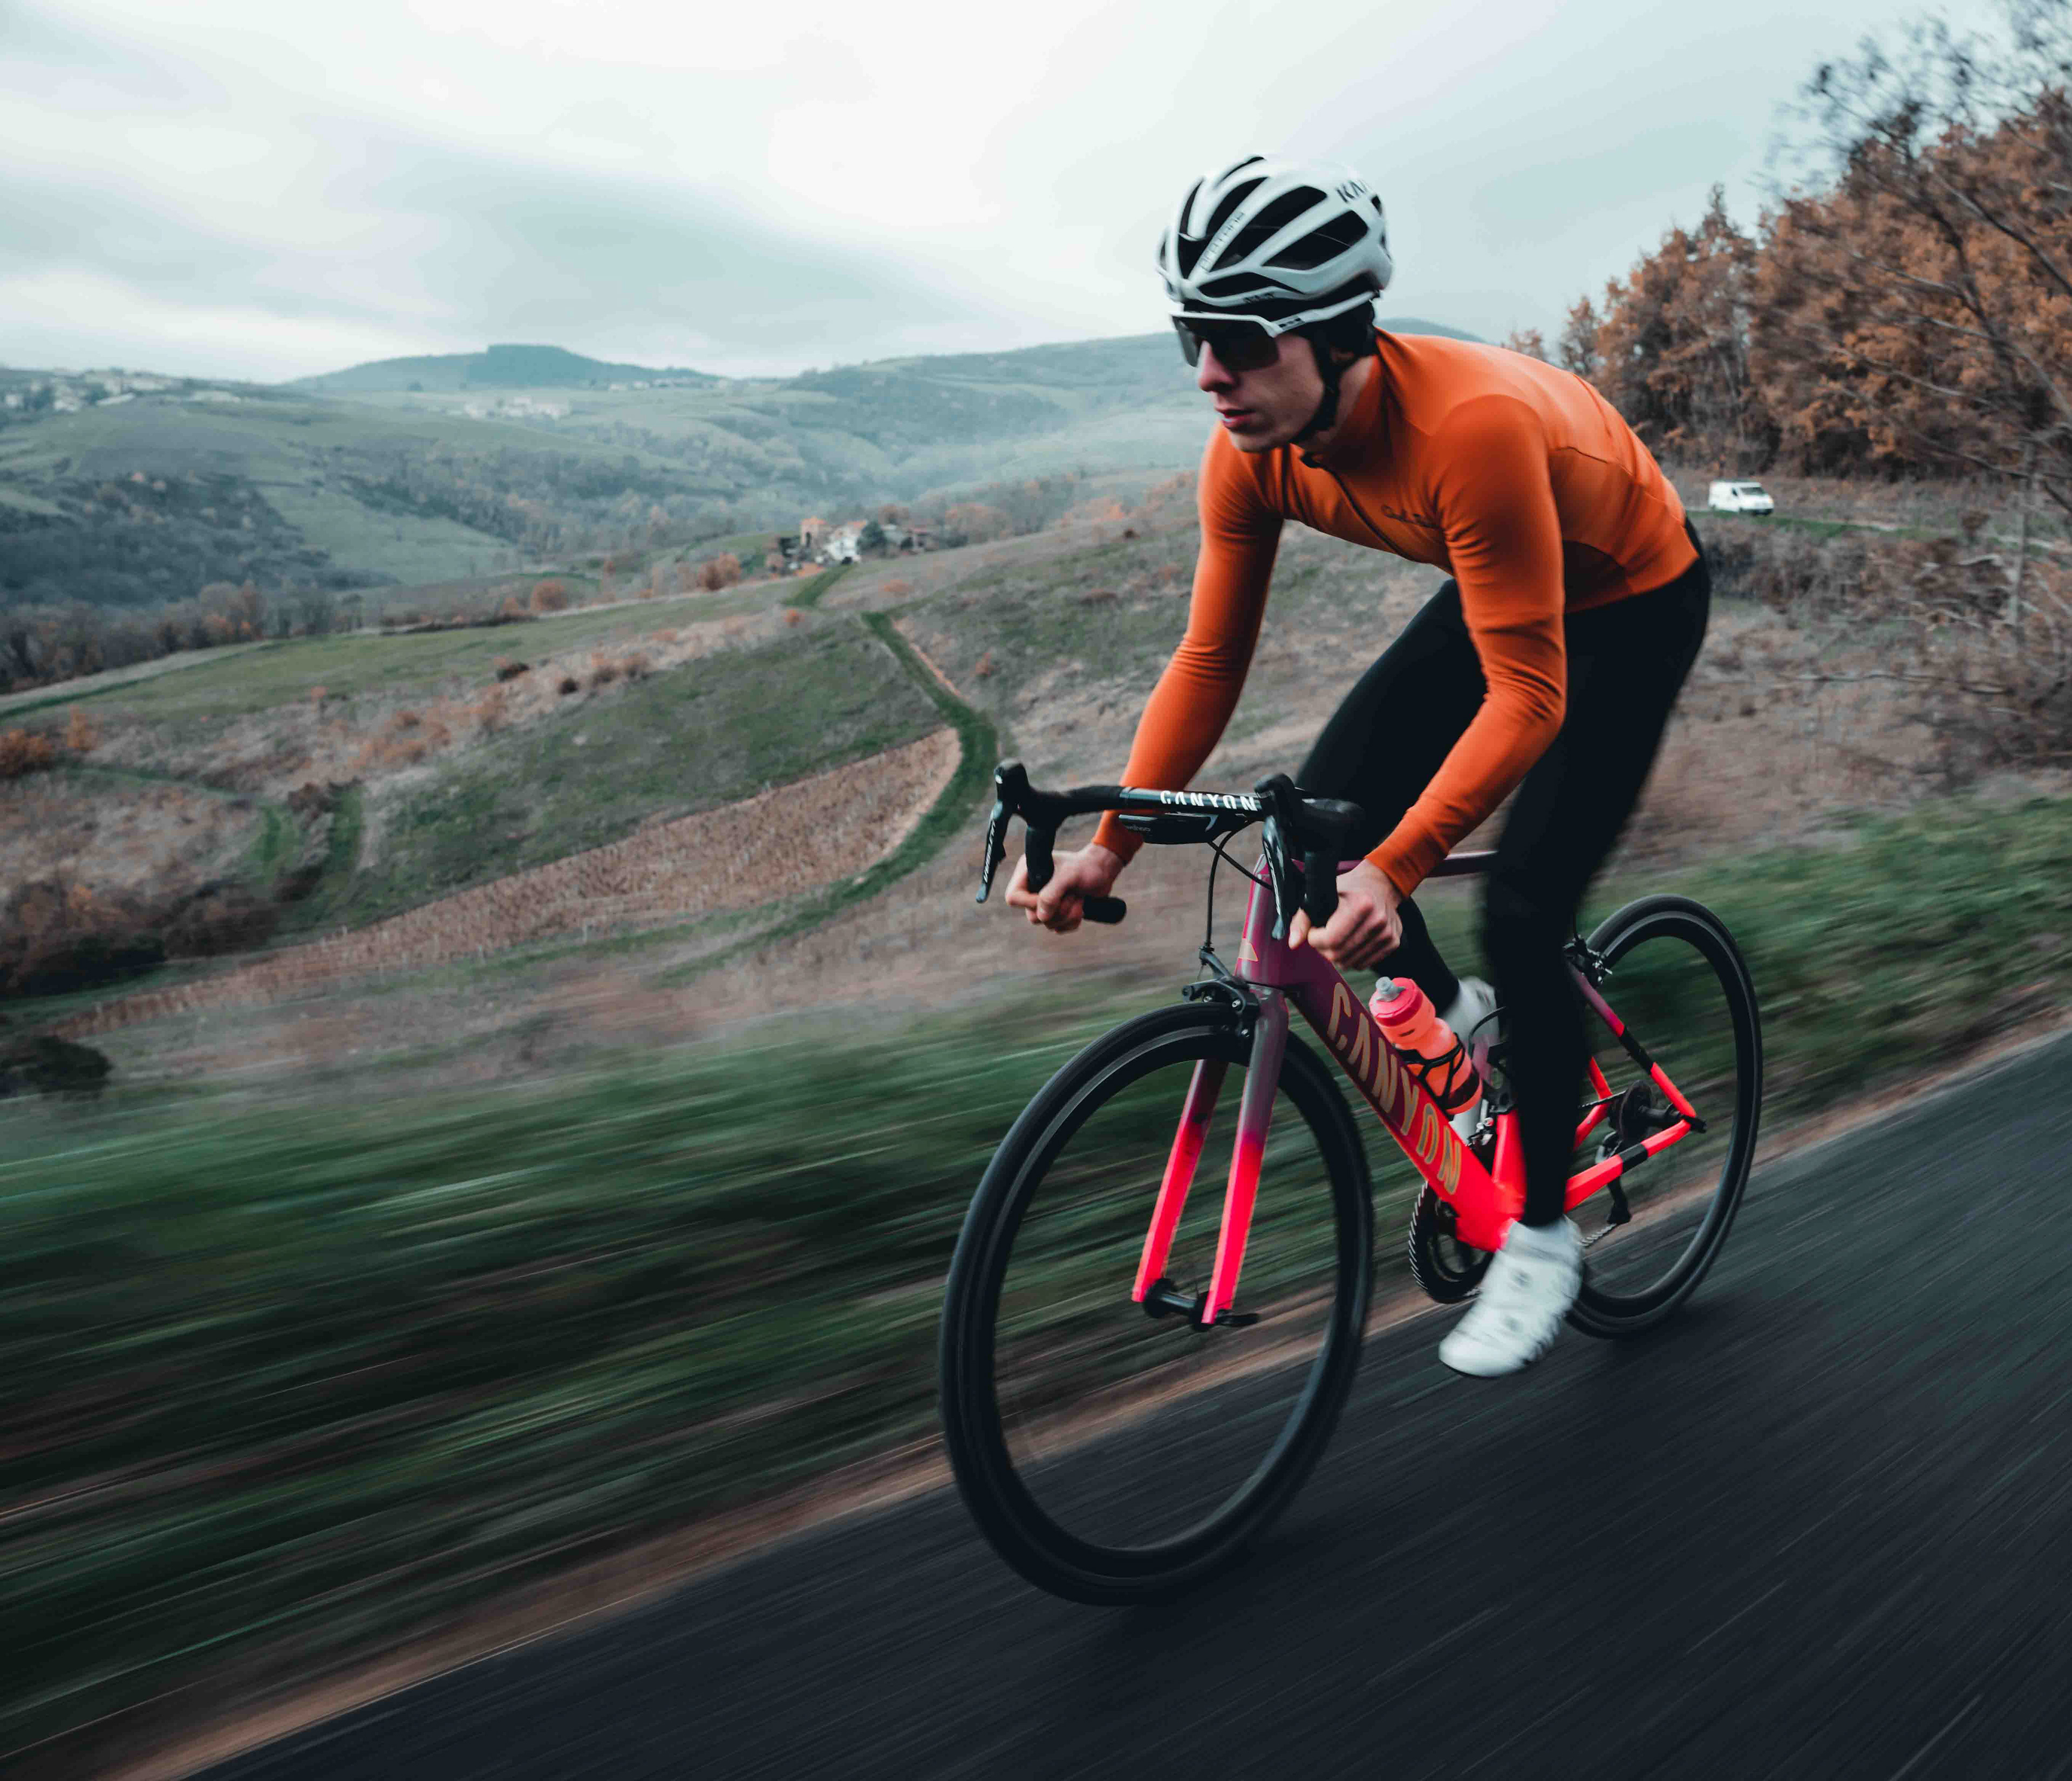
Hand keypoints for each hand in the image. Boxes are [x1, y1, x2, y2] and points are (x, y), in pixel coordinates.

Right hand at [1004, 843, 1123, 934]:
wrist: (1103, 872)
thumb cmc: (1086, 867)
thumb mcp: (1068, 876)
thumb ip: (1051, 894)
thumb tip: (1041, 917)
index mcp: (1028, 872)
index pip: (1013, 897)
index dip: (1031, 903)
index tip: (1053, 897)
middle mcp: (1033, 888)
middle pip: (1032, 916)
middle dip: (1057, 910)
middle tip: (1072, 895)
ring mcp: (1045, 902)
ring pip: (1047, 924)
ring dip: (1068, 914)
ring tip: (1078, 898)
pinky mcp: (1057, 912)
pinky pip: (1059, 928)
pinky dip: (1072, 921)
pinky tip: (1080, 906)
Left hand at [1288, 859, 1402, 969]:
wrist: (1380, 884)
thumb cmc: (1349, 889)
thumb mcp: (1323, 895)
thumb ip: (1303, 919)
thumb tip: (1294, 943)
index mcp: (1361, 905)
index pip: (1330, 940)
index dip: (1315, 939)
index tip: (1314, 931)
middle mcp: (1378, 921)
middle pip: (1338, 955)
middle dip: (1323, 949)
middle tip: (1324, 935)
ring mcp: (1387, 934)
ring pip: (1350, 963)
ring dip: (1337, 955)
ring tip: (1337, 938)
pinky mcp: (1393, 943)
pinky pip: (1364, 964)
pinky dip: (1352, 958)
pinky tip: (1350, 942)